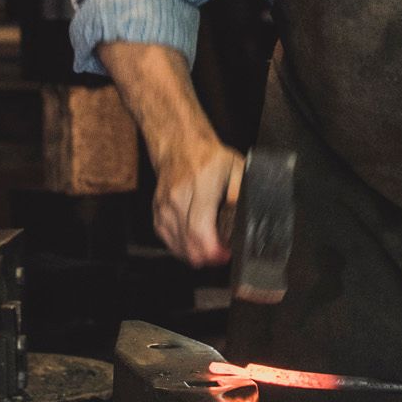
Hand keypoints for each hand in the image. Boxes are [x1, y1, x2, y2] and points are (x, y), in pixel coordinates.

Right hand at [151, 131, 242, 266]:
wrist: (180, 144)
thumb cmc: (209, 156)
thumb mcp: (237, 168)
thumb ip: (240, 194)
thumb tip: (244, 217)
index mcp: (200, 184)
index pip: (200, 228)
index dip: (212, 250)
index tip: (224, 254)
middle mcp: (178, 195)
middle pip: (188, 242)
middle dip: (207, 257)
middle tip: (221, 255)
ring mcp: (164, 204)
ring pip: (176, 244)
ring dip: (194, 254)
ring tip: (209, 250)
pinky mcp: (157, 211)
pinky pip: (167, 239)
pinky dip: (181, 247)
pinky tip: (192, 246)